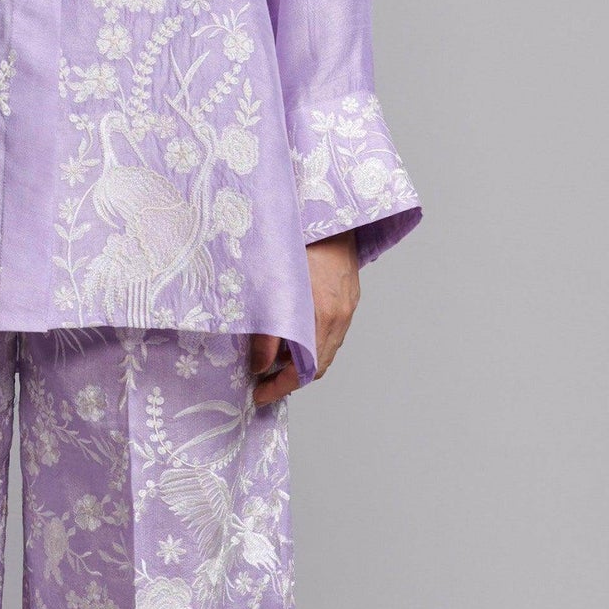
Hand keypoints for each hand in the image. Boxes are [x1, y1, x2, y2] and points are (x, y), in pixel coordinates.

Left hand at [251, 235, 361, 408]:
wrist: (328, 214)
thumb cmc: (297, 242)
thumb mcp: (271, 286)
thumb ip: (266, 330)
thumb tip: (259, 365)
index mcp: (321, 315)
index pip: (305, 370)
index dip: (281, 387)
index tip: (259, 394)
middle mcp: (339, 316)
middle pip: (318, 365)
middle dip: (290, 378)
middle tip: (262, 381)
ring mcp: (348, 307)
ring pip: (326, 349)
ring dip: (302, 360)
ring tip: (273, 358)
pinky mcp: (349, 297)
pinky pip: (332, 332)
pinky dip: (313, 341)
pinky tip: (293, 334)